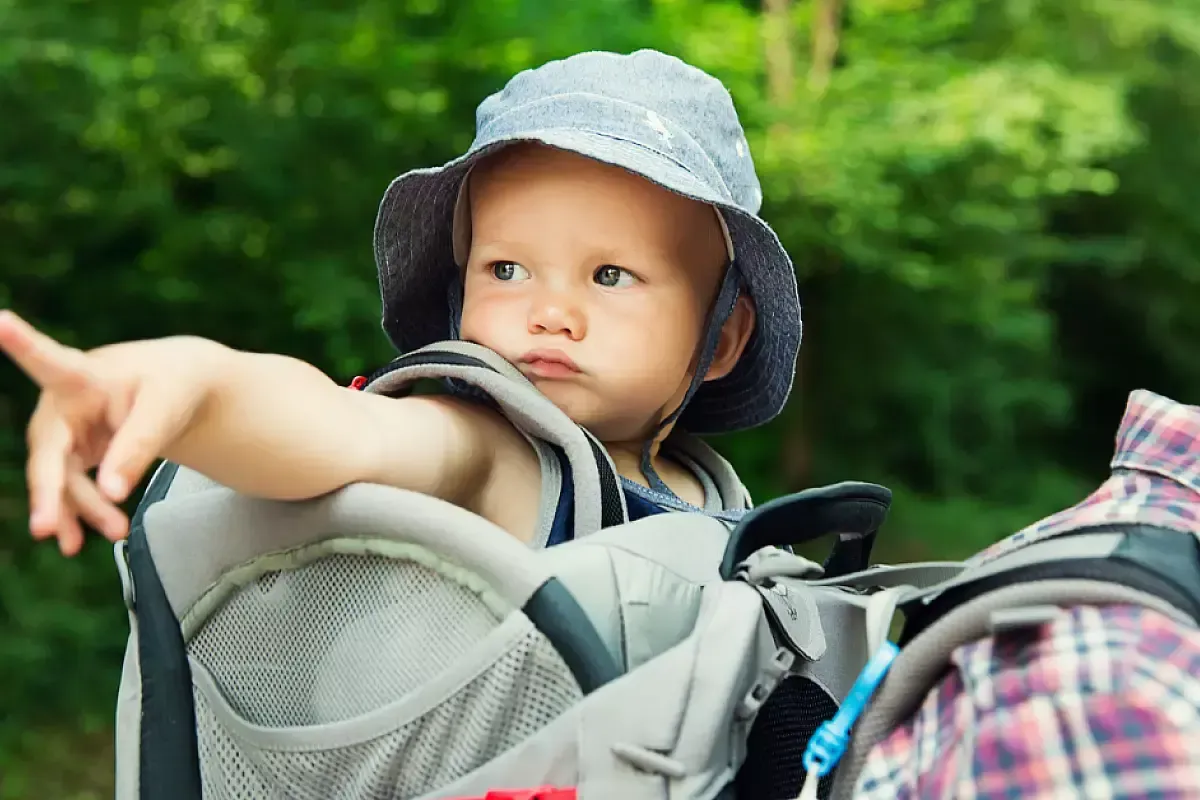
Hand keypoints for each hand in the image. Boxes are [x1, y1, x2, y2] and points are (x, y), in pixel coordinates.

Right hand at [0, 310, 218, 554]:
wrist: (176, 389)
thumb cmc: (171, 385)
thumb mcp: (166, 410)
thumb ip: (138, 447)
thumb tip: (112, 493)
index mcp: (84, 375)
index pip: (49, 361)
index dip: (21, 343)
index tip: (0, 322)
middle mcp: (62, 404)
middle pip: (48, 451)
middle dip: (49, 490)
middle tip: (45, 527)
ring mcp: (63, 433)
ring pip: (62, 479)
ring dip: (82, 509)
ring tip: (117, 533)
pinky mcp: (72, 455)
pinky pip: (71, 489)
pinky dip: (81, 514)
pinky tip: (78, 542)